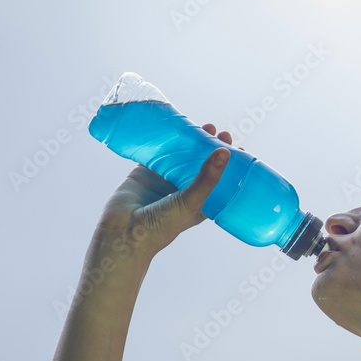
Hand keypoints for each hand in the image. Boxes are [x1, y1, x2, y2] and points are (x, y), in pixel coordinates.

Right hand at [95, 124, 239, 261]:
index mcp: (198, 204)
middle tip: (222, 134)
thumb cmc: (160, 227)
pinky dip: (165, 141)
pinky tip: (176, 127)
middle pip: (201, 166)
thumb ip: (207, 178)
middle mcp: (182, 192)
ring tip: (206, 127)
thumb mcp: (190, 202)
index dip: (229, 167)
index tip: (238, 150)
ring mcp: (163, 181)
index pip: (219, 182)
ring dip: (192, 142)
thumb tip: (225, 152)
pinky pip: (157, 153)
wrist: (123, 233)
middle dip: (212, 150)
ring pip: (180, 157)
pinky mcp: (144, 172)